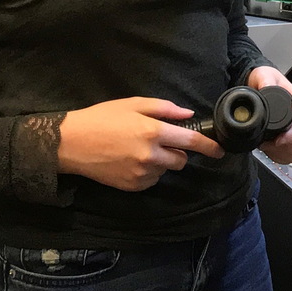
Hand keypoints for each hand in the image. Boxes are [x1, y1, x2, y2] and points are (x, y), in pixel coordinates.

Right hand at [58, 97, 223, 191]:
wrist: (72, 144)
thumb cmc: (102, 118)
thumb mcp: (132, 104)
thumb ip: (164, 109)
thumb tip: (188, 114)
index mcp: (153, 131)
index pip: (191, 141)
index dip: (209, 147)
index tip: (219, 151)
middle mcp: (150, 155)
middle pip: (181, 160)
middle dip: (176, 151)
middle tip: (158, 141)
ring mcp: (141, 173)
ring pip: (165, 170)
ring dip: (160, 162)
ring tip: (137, 149)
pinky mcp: (132, 186)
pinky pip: (151, 180)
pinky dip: (148, 172)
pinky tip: (130, 161)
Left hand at [249, 67, 291, 164]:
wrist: (265, 86)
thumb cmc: (268, 81)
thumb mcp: (264, 74)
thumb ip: (265, 79)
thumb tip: (266, 88)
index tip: (278, 140)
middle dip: (288, 148)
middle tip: (270, 145)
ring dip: (286, 154)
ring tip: (270, 147)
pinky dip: (285, 157)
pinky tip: (274, 150)